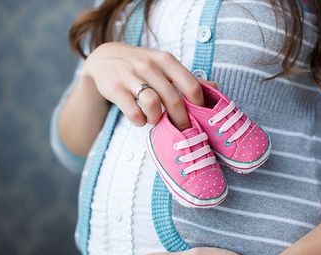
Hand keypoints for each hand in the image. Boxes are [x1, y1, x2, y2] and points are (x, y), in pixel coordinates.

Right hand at [83, 42, 204, 129]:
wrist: (103, 59)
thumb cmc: (141, 66)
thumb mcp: (164, 65)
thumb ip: (187, 78)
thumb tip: (216, 87)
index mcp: (166, 60)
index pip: (191, 84)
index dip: (198, 105)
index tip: (198, 117)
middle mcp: (149, 65)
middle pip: (173, 99)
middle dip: (180, 120)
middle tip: (182, 130)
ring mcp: (131, 76)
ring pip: (153, 104)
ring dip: (157, 119)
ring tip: (155, 120)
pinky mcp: (115, 88)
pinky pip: (133, 111)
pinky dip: (139, 121)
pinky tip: (140, 119)